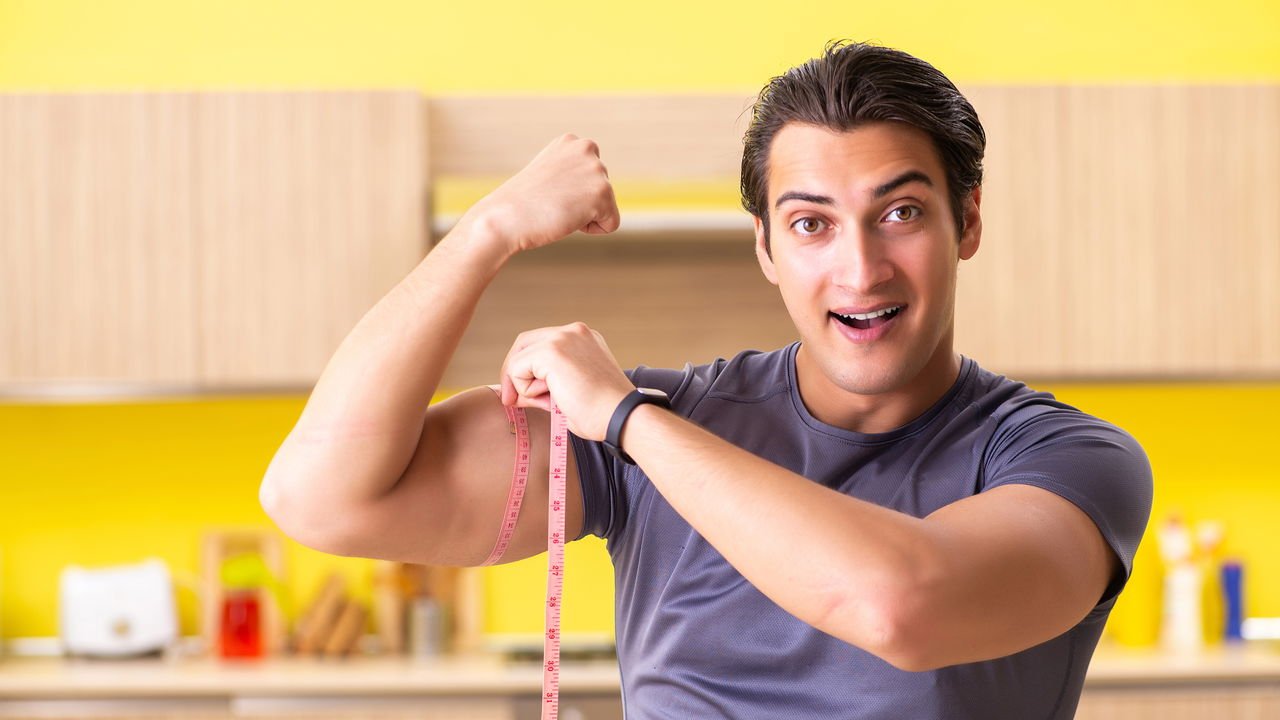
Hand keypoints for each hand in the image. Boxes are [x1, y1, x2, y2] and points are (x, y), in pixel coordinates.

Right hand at [457, 134, 620, 255]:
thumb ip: (569, 174)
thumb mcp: (547, 177)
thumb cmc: (520, 205)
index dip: (572, 194)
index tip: (548, 193)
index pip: (590, 178)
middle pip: (602, 192)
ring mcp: (597, 169)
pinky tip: (567, 219)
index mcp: (571, 141)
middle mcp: (586, 148)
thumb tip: (583, 187)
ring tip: (558, 209)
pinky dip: (592, 230)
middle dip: (581, 204)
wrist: (504, 218)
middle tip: (551, 203)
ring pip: (606, 207)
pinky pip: (611, 224)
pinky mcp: (603, 192)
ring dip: (584, 216)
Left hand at [499, 323, 633, 440]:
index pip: (541, 345)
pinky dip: (524, 389)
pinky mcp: (551, 351)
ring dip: (523, 386)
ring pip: (518, 357)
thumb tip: (514, 392)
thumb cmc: (601, 413)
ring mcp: (562, 337)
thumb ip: (545, 384)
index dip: (526, 370)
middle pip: (524, 343)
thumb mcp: (571, 391)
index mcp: (582, 339)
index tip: (521, 397)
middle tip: (510, 401)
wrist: (621, 417)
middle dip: (513, 373)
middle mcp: (573, 331)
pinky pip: (516, 369)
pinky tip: (550, 399)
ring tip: (549, 402)